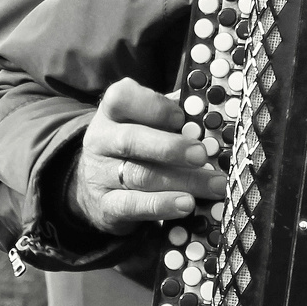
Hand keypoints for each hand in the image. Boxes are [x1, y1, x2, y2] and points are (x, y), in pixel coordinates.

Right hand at [67, 78, 224, 234]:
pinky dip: (162, 205)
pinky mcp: (104, 206)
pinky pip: (132, 206)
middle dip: (170, 148)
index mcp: (112, 111)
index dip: (154, 107)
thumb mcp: (144, 121)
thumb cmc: (135, 145)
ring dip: (182, 181)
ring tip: (212, 185)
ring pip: (139, 176)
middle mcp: (101, 140)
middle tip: (201, 155)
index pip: (122, 98)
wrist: (95, 183)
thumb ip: (171, 116)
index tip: (181, 117)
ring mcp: (99, 174)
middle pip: (131, 140)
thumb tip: (205, 119)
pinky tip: (186, 204)